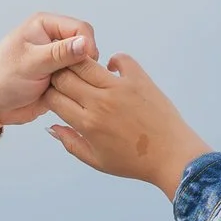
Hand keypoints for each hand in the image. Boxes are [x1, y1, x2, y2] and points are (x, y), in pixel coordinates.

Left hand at [0, 11, 98, 131]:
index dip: (86, 47)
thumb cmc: (0, 79)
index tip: (83, 65)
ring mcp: (56, 60)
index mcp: (45, 25)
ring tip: (62, 88)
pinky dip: (74, 89)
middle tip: (71, 80)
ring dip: (78, 78)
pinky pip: (77, 82)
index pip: (81, 29)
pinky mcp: (58, 78)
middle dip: (83, 65)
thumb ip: (60, 53)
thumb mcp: (30, 64)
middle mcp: (52, 39)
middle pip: (86, 47)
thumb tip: (85, 43)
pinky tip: (62, 95)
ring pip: (84, 67)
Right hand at [44, 53, 209, 197]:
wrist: (172, 156)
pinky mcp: (140, 79)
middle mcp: (101, 102)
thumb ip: (70, 143)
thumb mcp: (96, 160)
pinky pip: (120, 58)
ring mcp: (120, 88)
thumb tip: (50, 127)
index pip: (53, 98)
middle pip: (63, 76)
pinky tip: (111, 71)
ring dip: (78, 65)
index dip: (48, 95)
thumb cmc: (134, 162)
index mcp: (87, 123)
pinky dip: (112, 60)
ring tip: (83, 73)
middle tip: (64, 81)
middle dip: (58, 77)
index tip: (54, 97)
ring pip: (85, 63)